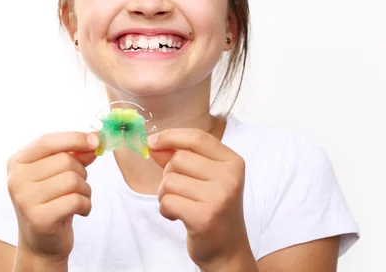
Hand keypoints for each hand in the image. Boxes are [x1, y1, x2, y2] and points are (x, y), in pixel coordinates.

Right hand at [6, 132, 98, 262]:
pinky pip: (76, 201)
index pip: (48, 141)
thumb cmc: (53, 200)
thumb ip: (75, 153)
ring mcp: (25, 200)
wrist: (42, 242)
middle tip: (78, 186)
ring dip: (85, 190)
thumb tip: (94, 139)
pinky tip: (80, 211)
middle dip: (82, 171)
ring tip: (78, 199)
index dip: (75, 138)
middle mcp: (16, 179)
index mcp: (18, 162)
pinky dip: (86, 205)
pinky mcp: (39, 219)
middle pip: (65, 160)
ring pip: (73, 180)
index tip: (95, 140)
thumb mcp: (60, 173)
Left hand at [149, 129, 252, 268]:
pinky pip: (167, 201)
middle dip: (169, 174)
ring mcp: (219, 197)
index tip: (153, 141)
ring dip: (165, 194)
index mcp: (232, 161)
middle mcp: (230, 177)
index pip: (197, 137)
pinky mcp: (204, 217)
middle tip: (181, 191)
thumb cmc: (213, 208)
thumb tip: (154, 143)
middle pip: (179, 158)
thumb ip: (181, 157)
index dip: (171, 136)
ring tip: (180, 204)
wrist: (227, 249)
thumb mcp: (204, 177)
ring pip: (170, 180)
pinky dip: (165, 210)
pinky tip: (178, 216)